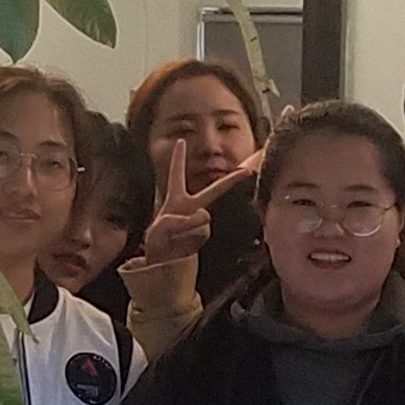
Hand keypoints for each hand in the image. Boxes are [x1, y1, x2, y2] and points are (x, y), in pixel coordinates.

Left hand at [133, 140, 256, 267]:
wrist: (164, 263)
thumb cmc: (158, 242)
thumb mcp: (160, 226)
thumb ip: (179, 219)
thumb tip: (201, 219)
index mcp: (176, 200)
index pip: (176, 175)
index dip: (178, 158)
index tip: (181, 141)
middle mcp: (191, 208)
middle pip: (213, 191)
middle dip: (230, 181)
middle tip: (247, 171)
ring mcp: (200, 221)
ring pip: (201, 217)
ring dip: (186, 227)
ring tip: (174, 238)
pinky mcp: (205, 235)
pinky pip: (201, 230)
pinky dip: (190, 237)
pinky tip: (182, 244)